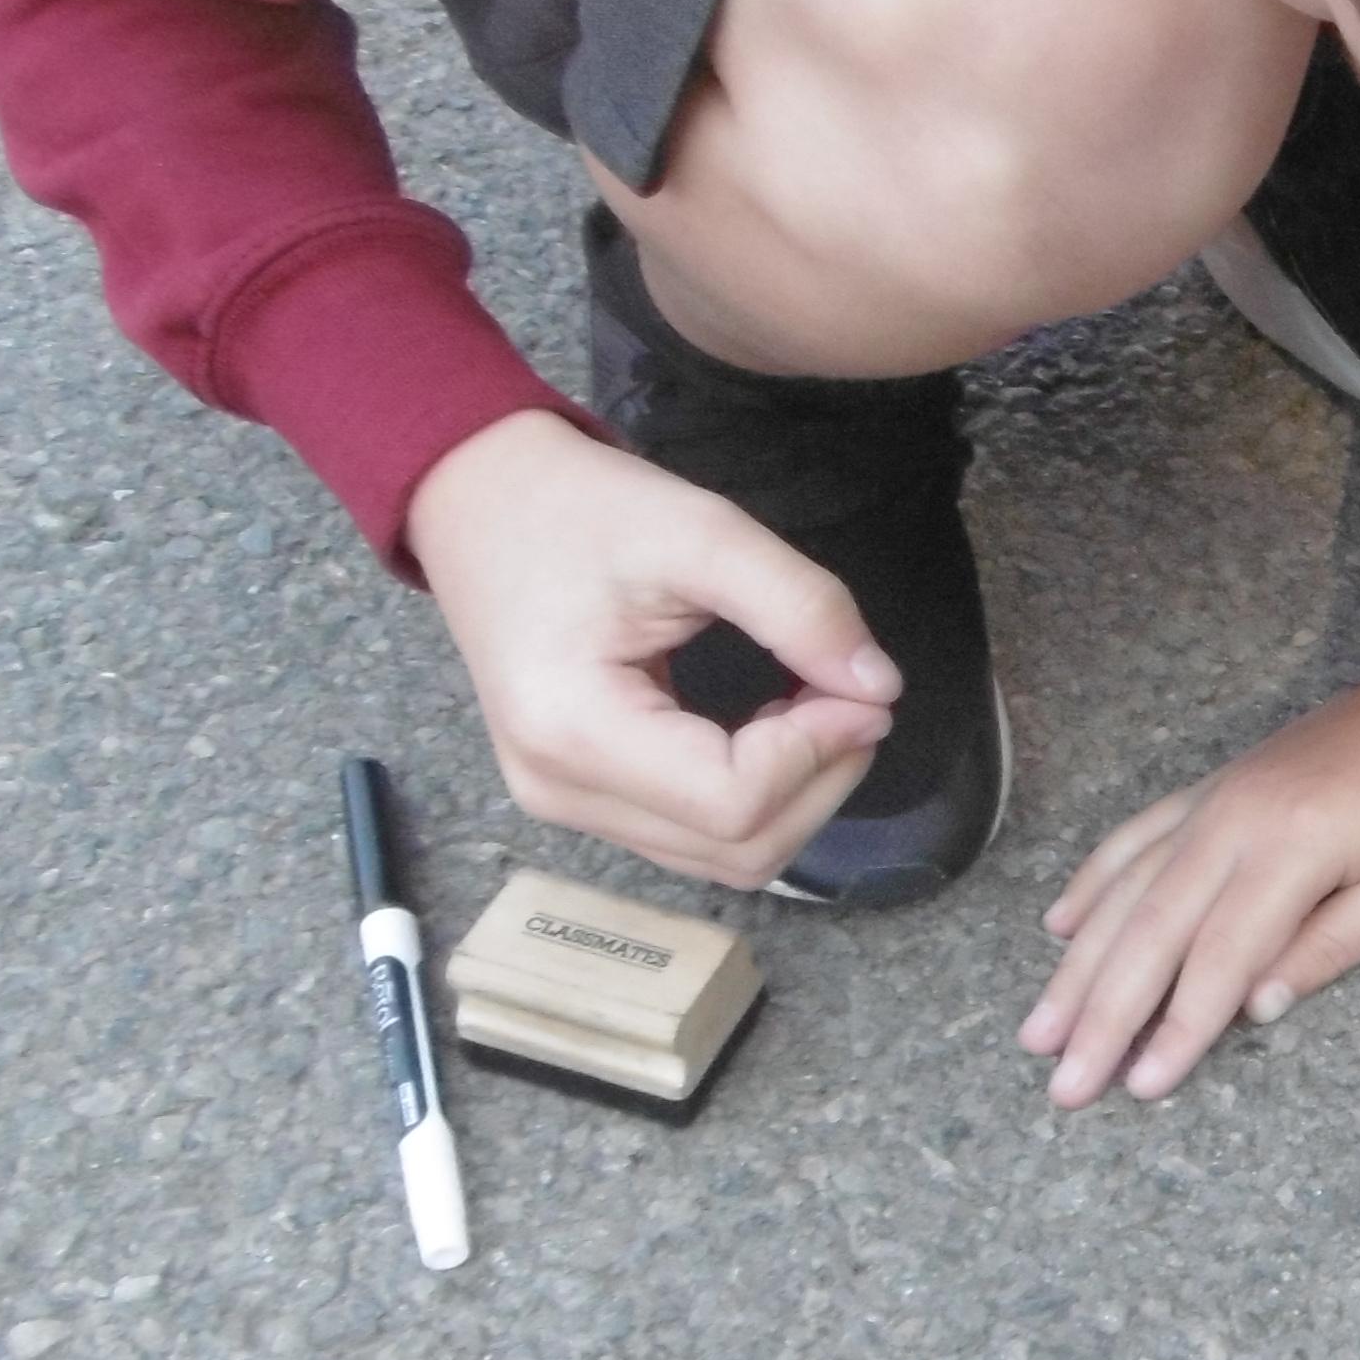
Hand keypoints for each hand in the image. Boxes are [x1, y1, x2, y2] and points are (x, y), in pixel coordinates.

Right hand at [406, 409, 899, 890]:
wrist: (481, 501)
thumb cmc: (577, 509)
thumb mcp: (700, 532)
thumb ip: (799, 607)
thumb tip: (879, 688)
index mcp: (572, 730)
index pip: (736, 802)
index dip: (821, 752)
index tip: (860, 685)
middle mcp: (561, 790)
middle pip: (741, 848)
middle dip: (824, 778)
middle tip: (853, 692)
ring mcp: (567, 804)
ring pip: (728, 857)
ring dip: (799, 792)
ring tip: (815, 703)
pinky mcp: (585, 797)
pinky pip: (699, 835)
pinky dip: (761, 794)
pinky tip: (773, 724)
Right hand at [1022, 561, 1359, 1103]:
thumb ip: (1334, 946)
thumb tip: (1257, 1011)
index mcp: (1295, 847)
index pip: (1221, 956)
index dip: (1178, 1027)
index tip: (1141, 1086)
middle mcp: (1236, 820)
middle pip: (1152, 930)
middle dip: (1102, 1014)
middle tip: (1063, 1084)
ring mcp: (1216, 799)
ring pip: (1127, 890)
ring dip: (1079, 965)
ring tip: (1037, 1030)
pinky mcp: (1213, 788)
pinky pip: (1135, 838)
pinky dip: (1093, 884)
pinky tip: (1060, 929)